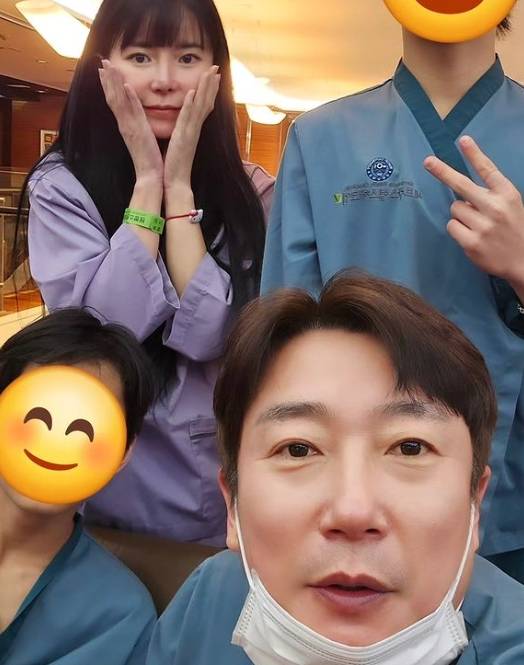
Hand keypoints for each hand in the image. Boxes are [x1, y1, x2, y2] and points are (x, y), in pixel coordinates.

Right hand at [98, 59, 163, 183]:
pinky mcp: (139, 132)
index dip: (108, 85)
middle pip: (113, 97)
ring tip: (109, 67)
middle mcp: (125, 124)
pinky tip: (127, 86)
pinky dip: (130, 99)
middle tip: (102, 61)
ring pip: (119, 101)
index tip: (103, 70)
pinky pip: (133, 112)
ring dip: (114, 83)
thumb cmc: (148, 159)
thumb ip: (137, 125)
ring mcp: (130, 128)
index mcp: (126, 125)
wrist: (150, 176)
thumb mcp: (142, 137)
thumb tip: (136, 116)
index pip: (115, 101)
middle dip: (107, 79)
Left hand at [163, 65, 220, 190]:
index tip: (213, 77)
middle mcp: (194, 129)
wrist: (175, 182)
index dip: (209, 91)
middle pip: (205, 103)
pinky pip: (188, 119)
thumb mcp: (178, 143)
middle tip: (216, 68)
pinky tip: (192, 93)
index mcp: (192, 130)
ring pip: (200, 107)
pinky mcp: (183, 138)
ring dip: (205, 89)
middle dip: (211, 85)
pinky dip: (190, 106)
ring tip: (211, 74)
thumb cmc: (174, 165)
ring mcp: (190, 133)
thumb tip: (182, 124)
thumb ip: (181, 131)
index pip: (203, 107)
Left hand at [424, 136, 523, 285]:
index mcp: (507, 194)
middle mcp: (495, 207)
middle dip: (443, 172)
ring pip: (454, 209)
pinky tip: (472, 236)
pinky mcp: (471, 242)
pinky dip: (458, 230)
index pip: (488, 169)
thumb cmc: (513, 229)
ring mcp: (483, 225)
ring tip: (477, 224)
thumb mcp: (511, 204)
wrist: (523, 260)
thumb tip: (460, 192)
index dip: (474, 154)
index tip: (462, 140)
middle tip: (427, 161)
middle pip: (461, 185)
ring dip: (460, 214)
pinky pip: (451, 226)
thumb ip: (490, 195)